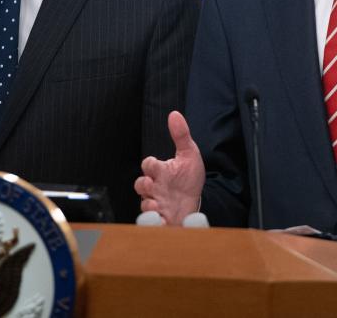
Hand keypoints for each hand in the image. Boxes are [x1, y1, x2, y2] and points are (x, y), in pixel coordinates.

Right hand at [134, 111, 205, 225]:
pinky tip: (162, 220)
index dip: (150, 165)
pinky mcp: (161, 218)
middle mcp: (155, 187)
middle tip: (153, 185)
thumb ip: (181, 135)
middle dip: (144, 185)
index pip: (148, 165)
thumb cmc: (189, 178)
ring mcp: (157, 203)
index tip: (157, 166)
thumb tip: (174, 113)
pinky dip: (155, 222)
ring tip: (158, 205)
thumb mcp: (189, 155)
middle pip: (140, 185)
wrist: (196, 202)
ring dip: (148, 204)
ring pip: (144, 204)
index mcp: (160, 172)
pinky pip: (151, 221)